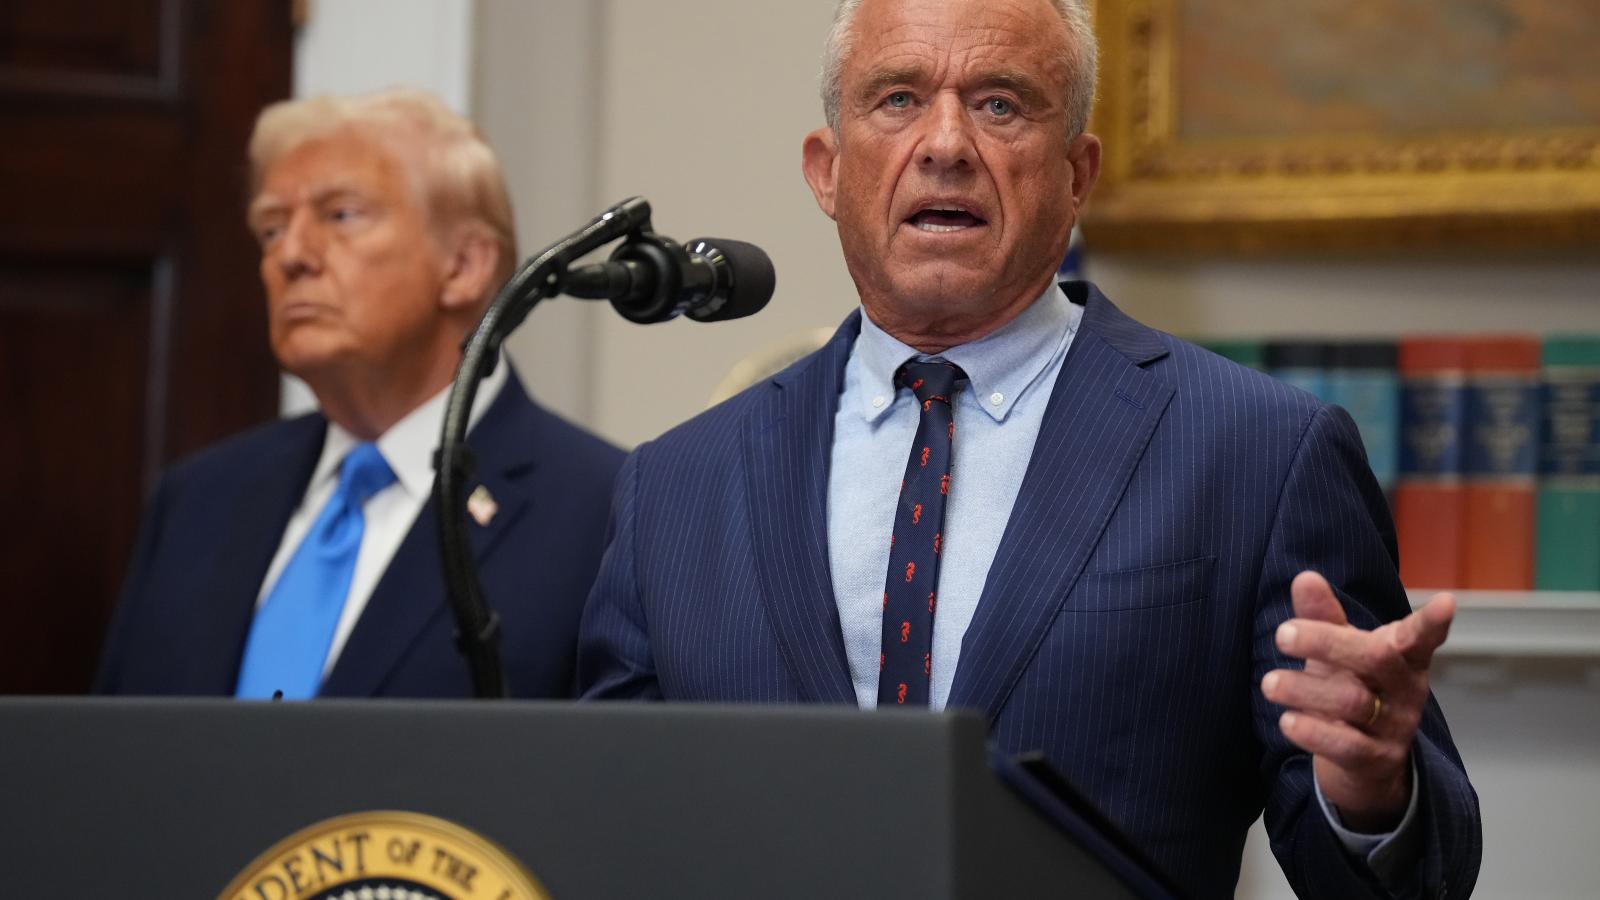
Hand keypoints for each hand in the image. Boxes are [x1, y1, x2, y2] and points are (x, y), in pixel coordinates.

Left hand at [1261, 570, 1455, 832]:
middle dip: (1327, 642)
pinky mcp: (1376, 760)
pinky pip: (1346, 746)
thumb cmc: (1352, 688)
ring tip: (1269, 683)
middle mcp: (1406, 690)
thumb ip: (1323, 616)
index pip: (1421, 636)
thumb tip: (1305, 577)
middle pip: (1377, 658)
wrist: (1363, 763)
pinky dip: (1312, 732)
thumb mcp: (1339, 651)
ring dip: (1304, 689)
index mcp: (1404, 657)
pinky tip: (1286, 721)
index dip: (1432, 622)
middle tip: (1281, 634)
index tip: (1445, 601)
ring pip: (1353, 701)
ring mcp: (1395, 727)